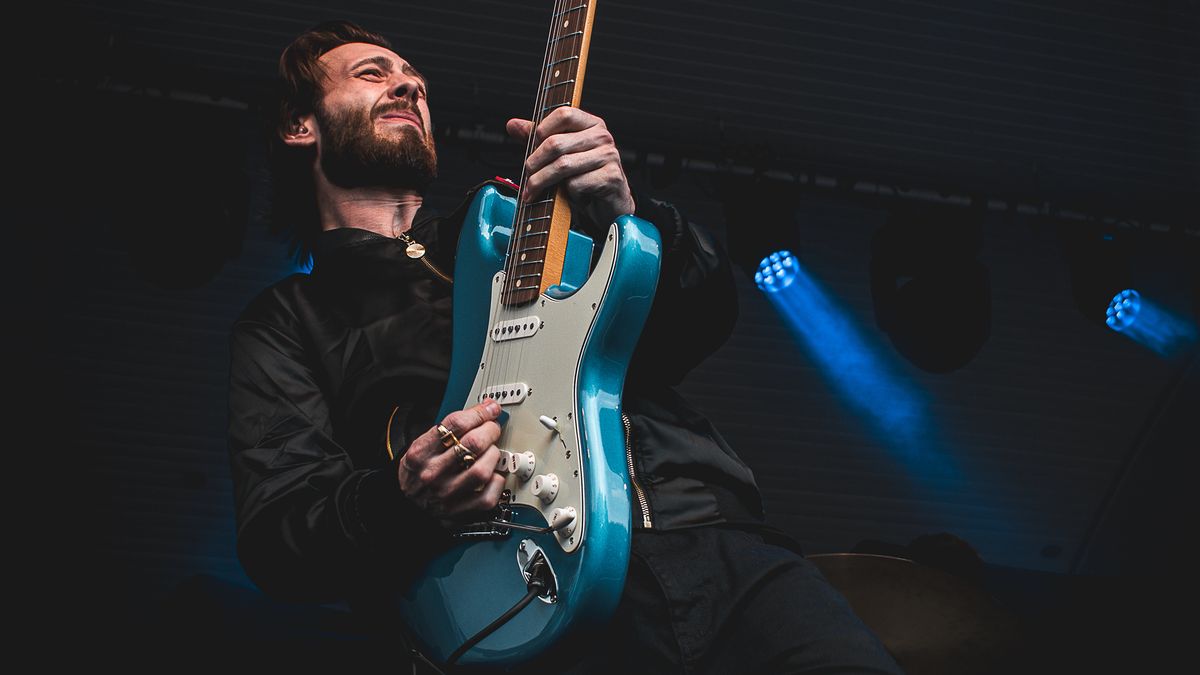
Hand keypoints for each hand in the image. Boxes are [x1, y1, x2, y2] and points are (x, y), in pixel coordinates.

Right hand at [397, 399, 504, 517]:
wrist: (406, 504)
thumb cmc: (419, 471)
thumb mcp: (422, 445)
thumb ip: (450, 428)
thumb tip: (485, 410)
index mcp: (421, 453)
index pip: (456, 424)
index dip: (479, 412)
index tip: (490, 409)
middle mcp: (433, 473)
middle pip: (473, 443)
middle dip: (490, 430)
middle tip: (492, 429)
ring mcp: (447, 494)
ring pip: (483, 468)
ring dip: (493, 455)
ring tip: (490, 452)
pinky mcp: (460, 511)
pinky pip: (489, 494)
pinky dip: (496, 481)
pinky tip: (491, 474)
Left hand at [507, 107, 635, 230]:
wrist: (610, 203)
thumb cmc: (585, 176)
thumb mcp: (562, 154)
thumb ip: (539, 138)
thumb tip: (512, 124)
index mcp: (591, 123)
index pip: (563, 113)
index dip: (541, 130)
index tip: (531, 148)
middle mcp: (603, 136)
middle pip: (556, 143)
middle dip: (534, 163)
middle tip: (527, 178)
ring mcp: (609, 156)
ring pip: (563, 166)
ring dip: (542, 182)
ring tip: (535, 191)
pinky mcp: (611, 178)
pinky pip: (577, 184)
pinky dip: (567, 193)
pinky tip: (569, 196)